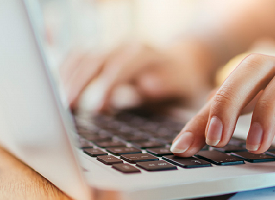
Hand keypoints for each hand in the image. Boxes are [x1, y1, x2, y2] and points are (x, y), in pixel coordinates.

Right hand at [60, 41, 212, 111]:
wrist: (184, 64)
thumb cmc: (183, 81)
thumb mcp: (183, 86)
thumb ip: (166, 85)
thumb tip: (145, 86)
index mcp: (147, 54)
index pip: (121, 66)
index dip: (107, 87)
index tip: (98, 109)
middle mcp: (127, 48)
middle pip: (95, 59)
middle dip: (80, 83)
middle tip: (68, 108)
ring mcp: (114, 49)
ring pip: (83, 57)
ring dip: (69, 79)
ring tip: (62, 105)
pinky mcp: (105, 56)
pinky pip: (80, 58)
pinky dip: (68, 72)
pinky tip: (63, 91)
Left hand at [170, 54, 274, 156]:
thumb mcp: (269, 112)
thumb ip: (231, 122)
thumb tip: (188, 139)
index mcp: (269, 76)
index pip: (229, 86)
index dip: (204, 113)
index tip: (185, 146)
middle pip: (256, 67)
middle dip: (231, 100)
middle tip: (216, 138)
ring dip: (271, 109)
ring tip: (257, 146)